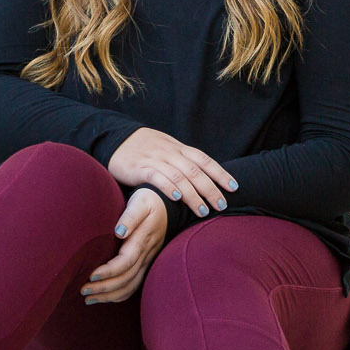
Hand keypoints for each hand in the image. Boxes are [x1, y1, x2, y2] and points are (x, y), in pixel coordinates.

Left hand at [84, 187, 167, 304]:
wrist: (168, 205)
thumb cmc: (149, 201)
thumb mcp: (141, 202)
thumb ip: (130, 216)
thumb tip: (119, 231)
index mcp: (142, 240)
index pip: (126, 262)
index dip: (109, 271)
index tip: (91, 275)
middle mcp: (146, 254)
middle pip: (126, 279)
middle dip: (104, 288)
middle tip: (83, 290)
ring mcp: (147, 261)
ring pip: (130, 286)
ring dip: (109, 295)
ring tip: (88, 298)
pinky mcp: (146, 264)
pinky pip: (134, 285)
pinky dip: (119, 295)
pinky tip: (104, 297)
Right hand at [105, 127, 237, 218]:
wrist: (116, 138)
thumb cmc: (145, 148)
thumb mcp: (167, 149)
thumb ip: (183, 161)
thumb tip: (205, 176)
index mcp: (179, 149)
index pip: (205, 160)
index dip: (220, 173)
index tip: (234, 187)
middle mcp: (171, 153)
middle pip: (196, 171)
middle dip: (211, 189)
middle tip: (222, 205)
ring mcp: (156, 159)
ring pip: (179, 176)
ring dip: (193, 195)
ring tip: (203, 210)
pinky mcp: (140, 167)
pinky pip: (156, 176)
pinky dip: (168, 186)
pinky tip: (177, 197)